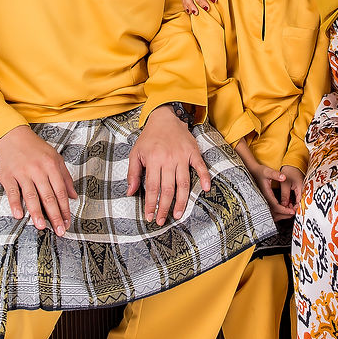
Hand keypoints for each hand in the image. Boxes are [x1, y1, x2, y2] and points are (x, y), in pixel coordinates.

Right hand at [0, 123, 77, 233]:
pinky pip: (12, 191)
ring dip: (37, 213)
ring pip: (31, 196)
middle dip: (55, 215)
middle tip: (59, 231)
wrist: (12, 135)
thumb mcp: (55, 158)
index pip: (61, 192)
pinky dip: (15, 204)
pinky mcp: (8, 175)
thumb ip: (65, 177)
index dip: (65, 209)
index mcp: (51, 166)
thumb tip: (74, 196)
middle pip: (48, 196)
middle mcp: (38, 170)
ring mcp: (22, 173)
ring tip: (42, 227)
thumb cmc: (35, 148)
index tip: (67, 223)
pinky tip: (19, 215)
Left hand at [127, 106, 211, 224]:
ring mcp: (182, 156)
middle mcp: (168, 159)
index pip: (152, 187)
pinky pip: (201, 167)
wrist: (164, 117)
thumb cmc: (149, 138)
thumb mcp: (135, 153)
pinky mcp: (193, 152)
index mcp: (153, 160)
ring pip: (184, 183)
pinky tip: (206, 189)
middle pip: (168, 189)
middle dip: (165, 207)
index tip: (150, 216)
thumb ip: (133, 173)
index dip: (151, 204)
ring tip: (179, 214)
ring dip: (182, 201)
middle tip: (162, 221)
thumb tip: (131, 193)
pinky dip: (205, 178)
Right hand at [234, 138, 303, 220]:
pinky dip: (278, 213)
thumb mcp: (267, 171)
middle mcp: (264, 200)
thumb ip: (275, 174)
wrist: (252, 172)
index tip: (292, 211)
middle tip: (293, 212)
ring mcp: (263, 201)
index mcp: (266, 194)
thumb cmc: (259, 172)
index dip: (284, 210)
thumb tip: (284, 177)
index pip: (275, 206)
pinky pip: (271, 211)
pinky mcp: (263, 201)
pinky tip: (284, 208)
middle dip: (285, 214)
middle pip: (274, 213)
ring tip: (290, 212)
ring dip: (281, 215)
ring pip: (272, 214)